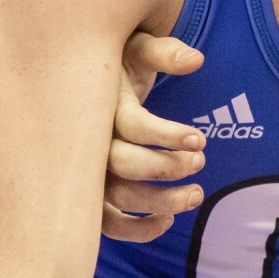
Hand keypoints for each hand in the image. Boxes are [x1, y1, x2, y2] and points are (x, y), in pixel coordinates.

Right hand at [102, 32, 206, 240]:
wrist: (77, 83)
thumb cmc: (114, 64)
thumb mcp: (135, 47)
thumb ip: (164, 52)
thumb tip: (195, 60)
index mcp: (98, 106)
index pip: (131, 125)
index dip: (166, 134)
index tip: (199, 138)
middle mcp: (87, 142)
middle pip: (124, 166)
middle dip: (168, 167)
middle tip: (201, 161)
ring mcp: (84, 171)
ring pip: (118, 199)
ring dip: (161, 202)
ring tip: (197, 194)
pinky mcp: (87, 194)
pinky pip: (107, 224)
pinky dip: (136, 230)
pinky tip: (167, 220)